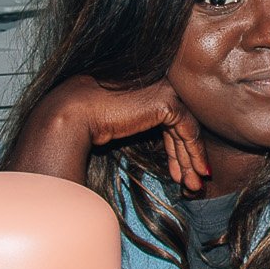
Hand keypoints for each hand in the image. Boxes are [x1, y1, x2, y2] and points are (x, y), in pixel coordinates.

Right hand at [11, 75, 210, 192]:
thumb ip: (139, 127)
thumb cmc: (86, 122)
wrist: (73, 115)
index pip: (170, 120)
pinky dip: (194, 153)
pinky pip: (188, 131)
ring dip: (191, 161)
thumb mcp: (120, 125)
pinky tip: (195, 172)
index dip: (177, 149)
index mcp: (147, 85)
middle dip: (187, 158)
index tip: (180, 174)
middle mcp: (159, 83)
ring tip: (194, 185)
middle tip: (193, 184)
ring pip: (187, 130)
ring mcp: (165, 89)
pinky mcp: (167, 101)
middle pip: (180, 126)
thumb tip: (155, 145)